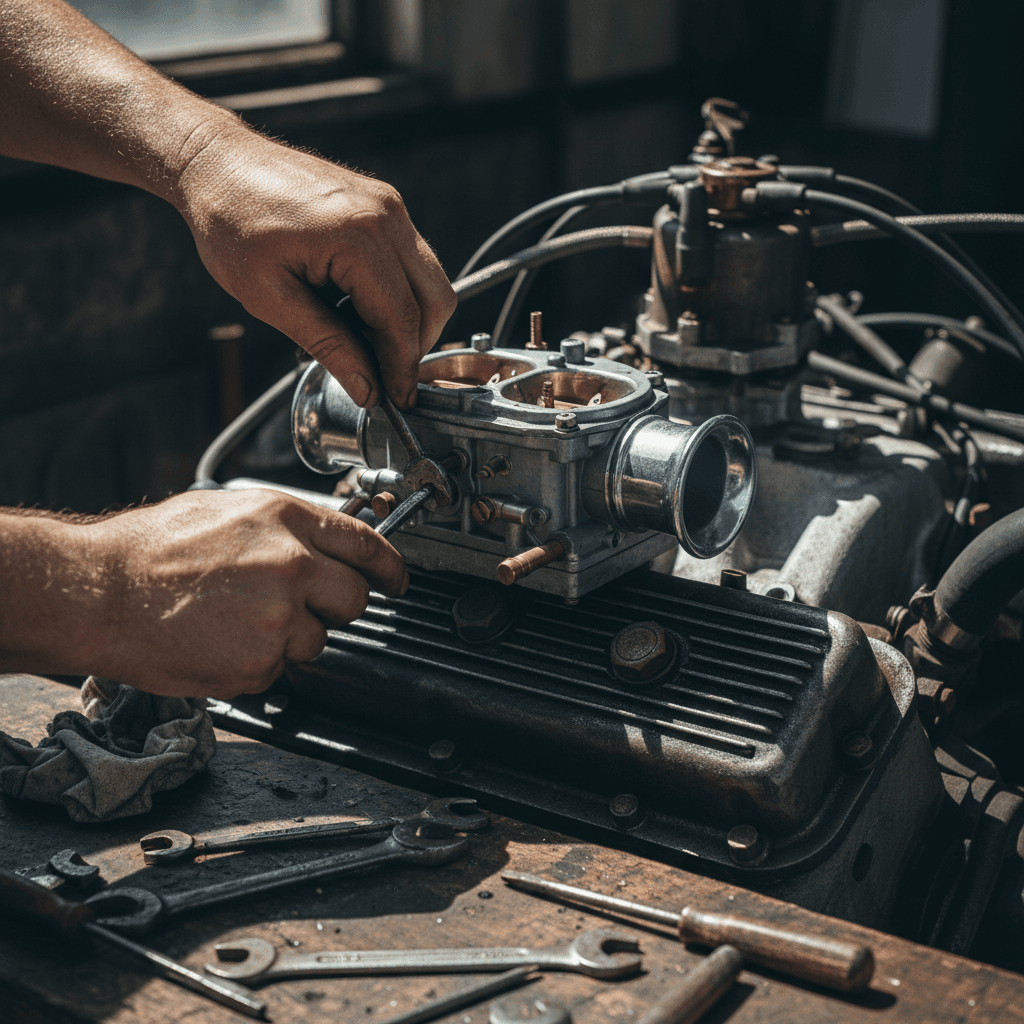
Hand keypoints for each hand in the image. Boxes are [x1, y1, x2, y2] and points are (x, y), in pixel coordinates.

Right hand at [85, 489, 407, 697]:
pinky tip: (220, 640)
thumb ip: (285, 527)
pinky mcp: (259, 663)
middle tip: (299, 606)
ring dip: (290, 636)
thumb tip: (321, 541)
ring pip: (317, 640)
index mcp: (287, 521)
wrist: (101, 592)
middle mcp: (293, 566)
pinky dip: (257, 662)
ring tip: (236, 620)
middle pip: (354, 600)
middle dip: (335, 606)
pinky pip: (279, 668)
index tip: (398, 580)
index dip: (391, 567)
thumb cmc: (151, 548)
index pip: (367, 545)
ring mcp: (278, 618)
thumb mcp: (229, 509)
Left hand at [175, 126, 455, 409]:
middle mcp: (385, 215)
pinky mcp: (384, 204)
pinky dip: (397, 294)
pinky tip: (358, 309)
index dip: (402, 367)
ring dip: (408, 321)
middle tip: (383, 376)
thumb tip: (367, 389)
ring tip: (363, 342)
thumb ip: (327, 344)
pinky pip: (411, 261)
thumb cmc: (229, 222)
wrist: (216, 162)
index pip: (402, 318)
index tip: (396, 400)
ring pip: (430, 281)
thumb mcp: (269, 297)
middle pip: (435, 300)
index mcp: (357, 236)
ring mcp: (389, 205)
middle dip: (415, 346)